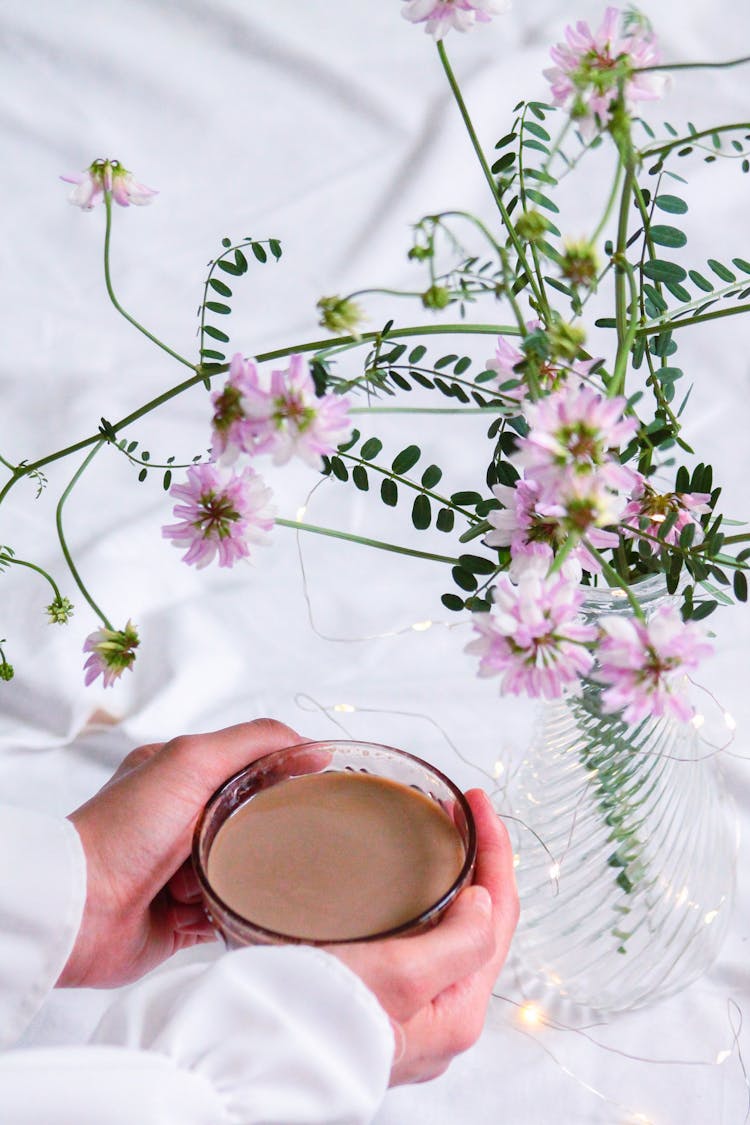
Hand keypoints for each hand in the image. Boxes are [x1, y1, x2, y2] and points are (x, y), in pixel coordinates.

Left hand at [59, 718, 302, 988]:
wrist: (80, 910)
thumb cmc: (124, 830)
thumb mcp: (190, 760)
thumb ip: (252, 742)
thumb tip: (311, 746)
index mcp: (178, 777)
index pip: (247, 768)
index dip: (280, 776)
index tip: (314, 786)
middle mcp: (180, 822)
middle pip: (252, 824)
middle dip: (264, 835)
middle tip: (270, 841)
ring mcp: (182, 872)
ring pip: (246, 873)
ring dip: (241, 880)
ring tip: (219, 881)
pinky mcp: (184, 919)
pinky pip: (230, 917)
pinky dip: (230, 916)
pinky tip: (218, 911)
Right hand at [329, 788, 517, 1084]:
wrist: (250, 1056)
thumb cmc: (318, 1023)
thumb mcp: (401, 976)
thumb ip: (458, 942)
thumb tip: (484, 902)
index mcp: (457, 1012)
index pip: (499, 916)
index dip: (495, 852)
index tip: (477, 804)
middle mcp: (437, 1017)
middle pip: (477, 923)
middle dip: (476, 862)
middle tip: (460, 812)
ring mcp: (406, 1012)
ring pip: (445, 932)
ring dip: (448, 881)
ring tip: (437, 835)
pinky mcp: (373, 1001)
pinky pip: (412, 944)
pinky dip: (418, 904)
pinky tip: (398, 885)